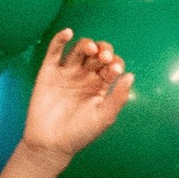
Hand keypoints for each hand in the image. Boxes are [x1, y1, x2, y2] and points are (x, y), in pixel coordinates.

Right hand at [22, 31, 131, 162]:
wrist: (50, 144)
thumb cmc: (79, 134)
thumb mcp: (104, 117)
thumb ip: (119, 97)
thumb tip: (130, 75)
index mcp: (100, 85)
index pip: (112, 65)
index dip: (115, 63)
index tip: (114, 71)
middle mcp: (84, 76)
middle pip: (97, 54)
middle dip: (103, 52)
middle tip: (104, 58)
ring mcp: (66, 73)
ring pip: (78, 50)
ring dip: (87, 45)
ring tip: (91, 50)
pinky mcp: (48, 73)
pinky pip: (54, 51)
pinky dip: (60, 39)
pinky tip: (68, 33)